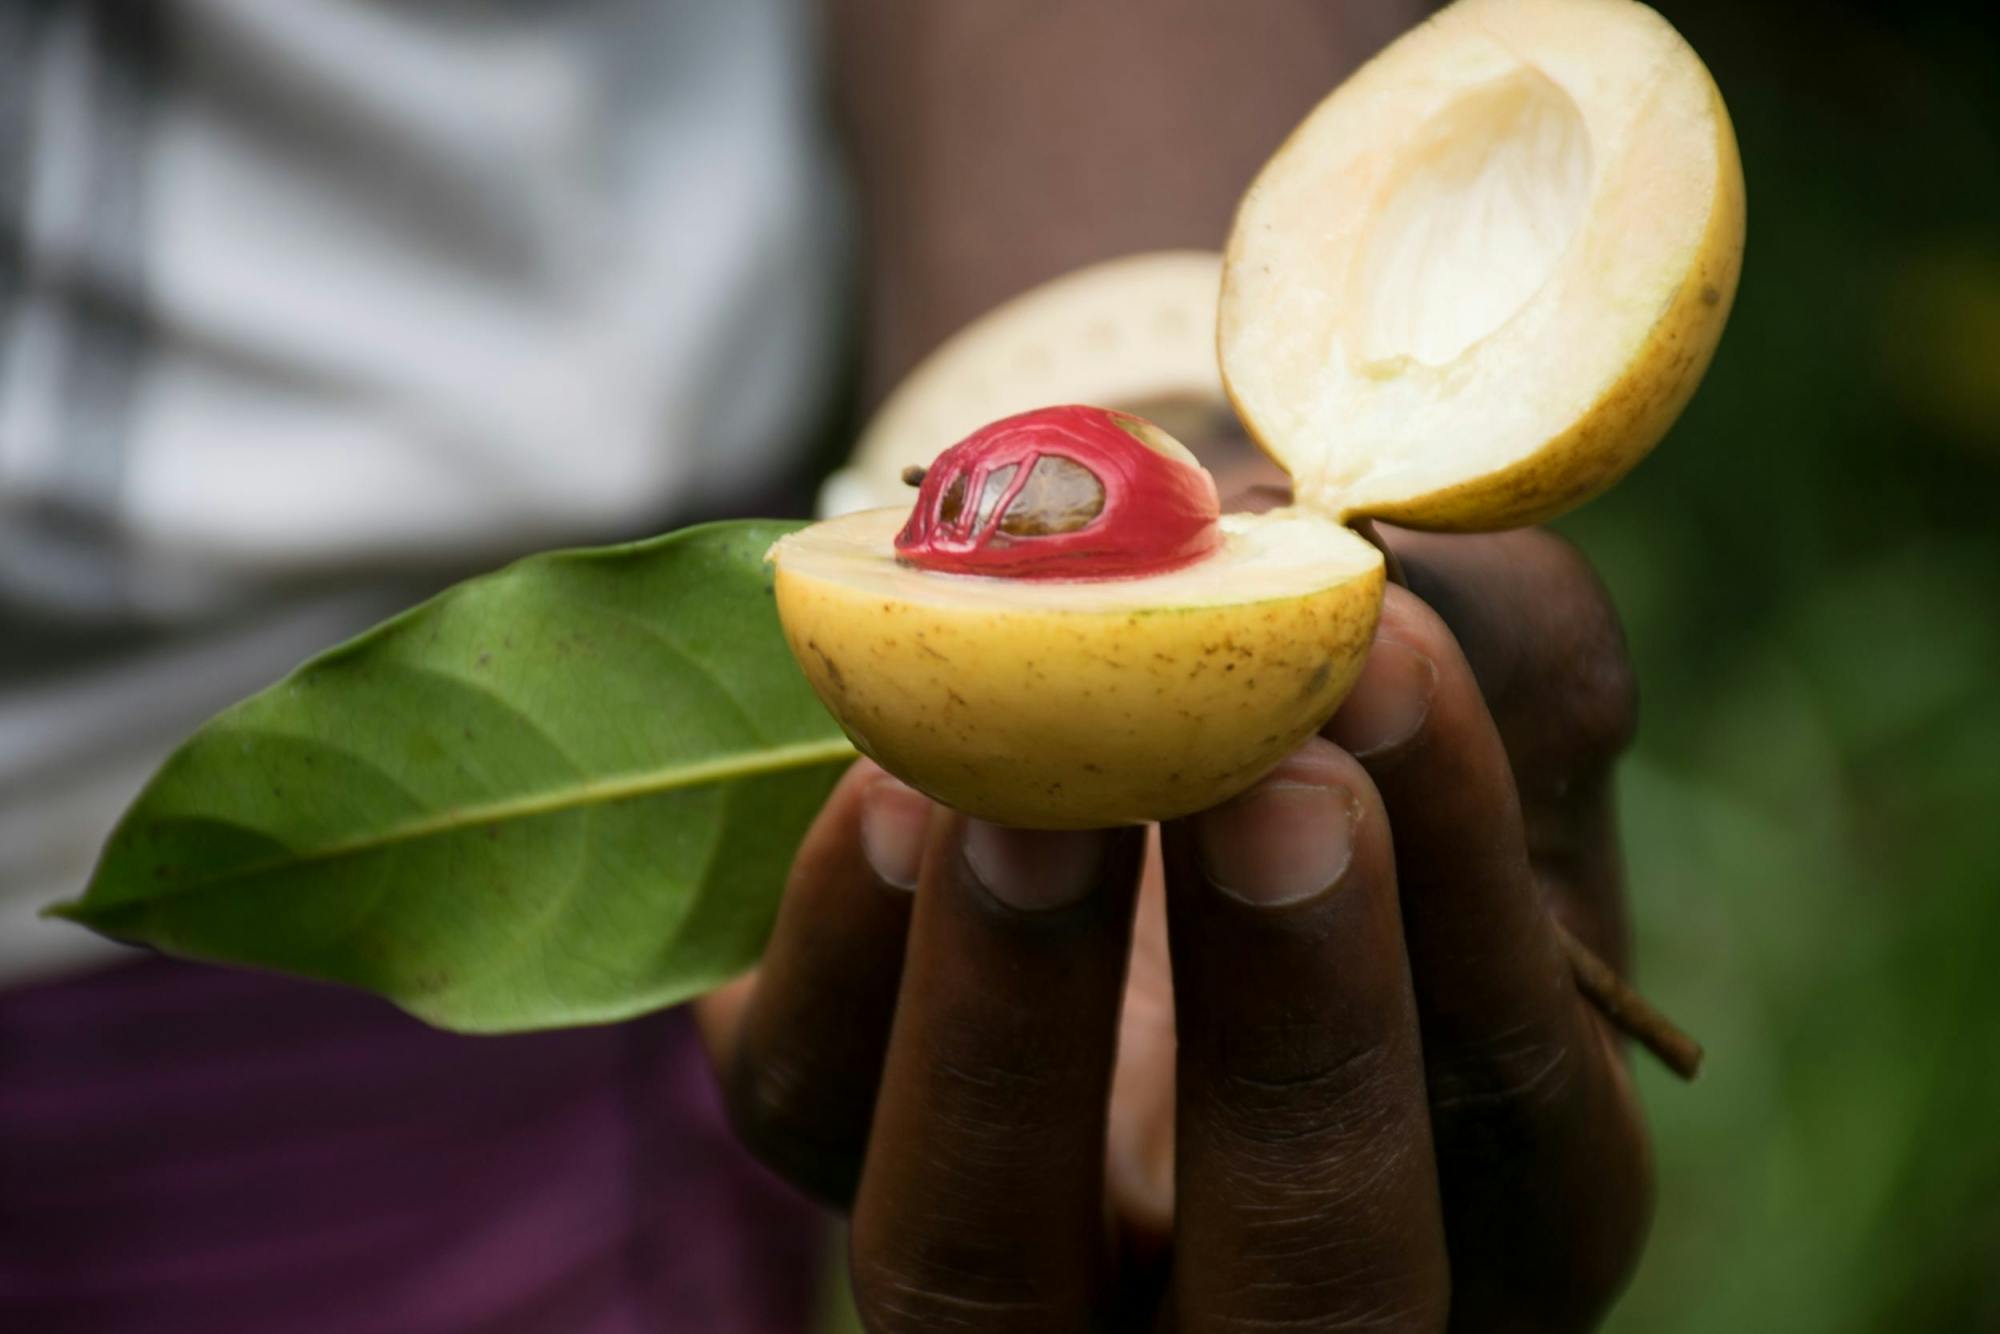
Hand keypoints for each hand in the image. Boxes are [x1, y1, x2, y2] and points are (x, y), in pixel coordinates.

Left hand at [695, 524, 1649, 1331]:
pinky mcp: (827, 1125)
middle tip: (1264, 791)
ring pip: (983, 1268)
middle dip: (1295, 1048)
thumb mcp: (1467, 659)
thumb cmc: (1332, 685)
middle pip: (1301, 1301)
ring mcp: (1014, 1242)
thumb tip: (1436, 593)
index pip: (1520, 1129)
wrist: (1122, 660)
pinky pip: (808, 1099)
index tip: (1397, 675)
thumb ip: (1506, 630)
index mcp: (1477, 1185)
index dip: (1468, 918)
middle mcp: (1244, 1276)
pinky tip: (895, 784)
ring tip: (1029, 796)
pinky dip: (845, 943)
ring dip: (1011, 1022)